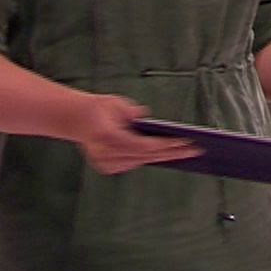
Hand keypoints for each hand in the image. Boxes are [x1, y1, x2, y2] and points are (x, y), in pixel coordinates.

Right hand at [68, 94, 200, 174]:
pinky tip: (167, 154)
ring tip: (186, 152)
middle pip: (146, 156)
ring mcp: (104, 163)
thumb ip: (130, 111)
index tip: (186, 142)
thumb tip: (146, 118)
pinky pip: (134, 163)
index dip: (165, 145)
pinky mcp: (106, 167)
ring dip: (163, 157)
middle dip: (172, 153)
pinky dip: (149, 158)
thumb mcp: (115, 103)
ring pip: (141, 161)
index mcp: (106, 136)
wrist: (75, 119)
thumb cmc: (99, 108)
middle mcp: (104, 153)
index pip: (142, 145)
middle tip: (195, 150)